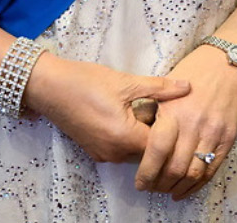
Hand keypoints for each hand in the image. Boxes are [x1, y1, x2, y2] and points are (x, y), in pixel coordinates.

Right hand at [23, 55, 190, 162]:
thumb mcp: (126, 82)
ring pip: (137, 152)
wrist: (49, 87)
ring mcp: (103, 155)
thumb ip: (160, 88)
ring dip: (145, 135)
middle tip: (164, 109)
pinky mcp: (96, 151)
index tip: (175, 110)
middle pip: (150, 152)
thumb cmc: (86, 82)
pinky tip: (131, 114)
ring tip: (148, 109)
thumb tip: (187, 87)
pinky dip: (131, 136)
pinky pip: (122, 150)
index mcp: (124, 138)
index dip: (172, 129)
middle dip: (160, 134)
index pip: (162, 146)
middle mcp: (114, 154)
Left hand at [134, 45, 236, 199]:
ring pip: (193, 173)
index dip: (146, 173)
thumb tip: (138, 145)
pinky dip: (197, 185)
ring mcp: (212, 132)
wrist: (226, 67)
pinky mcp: (227, 138)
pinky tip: (186, 188)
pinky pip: (212, 170)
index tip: (140, 181)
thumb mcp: (165, 89)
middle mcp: (193, 124)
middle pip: (174, 168)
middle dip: (159, 185)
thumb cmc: (192, 74)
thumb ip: (153, 116)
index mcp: (173, 112)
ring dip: (177, 187)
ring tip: (167, 189)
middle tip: (152, 188)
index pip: (156, 152)